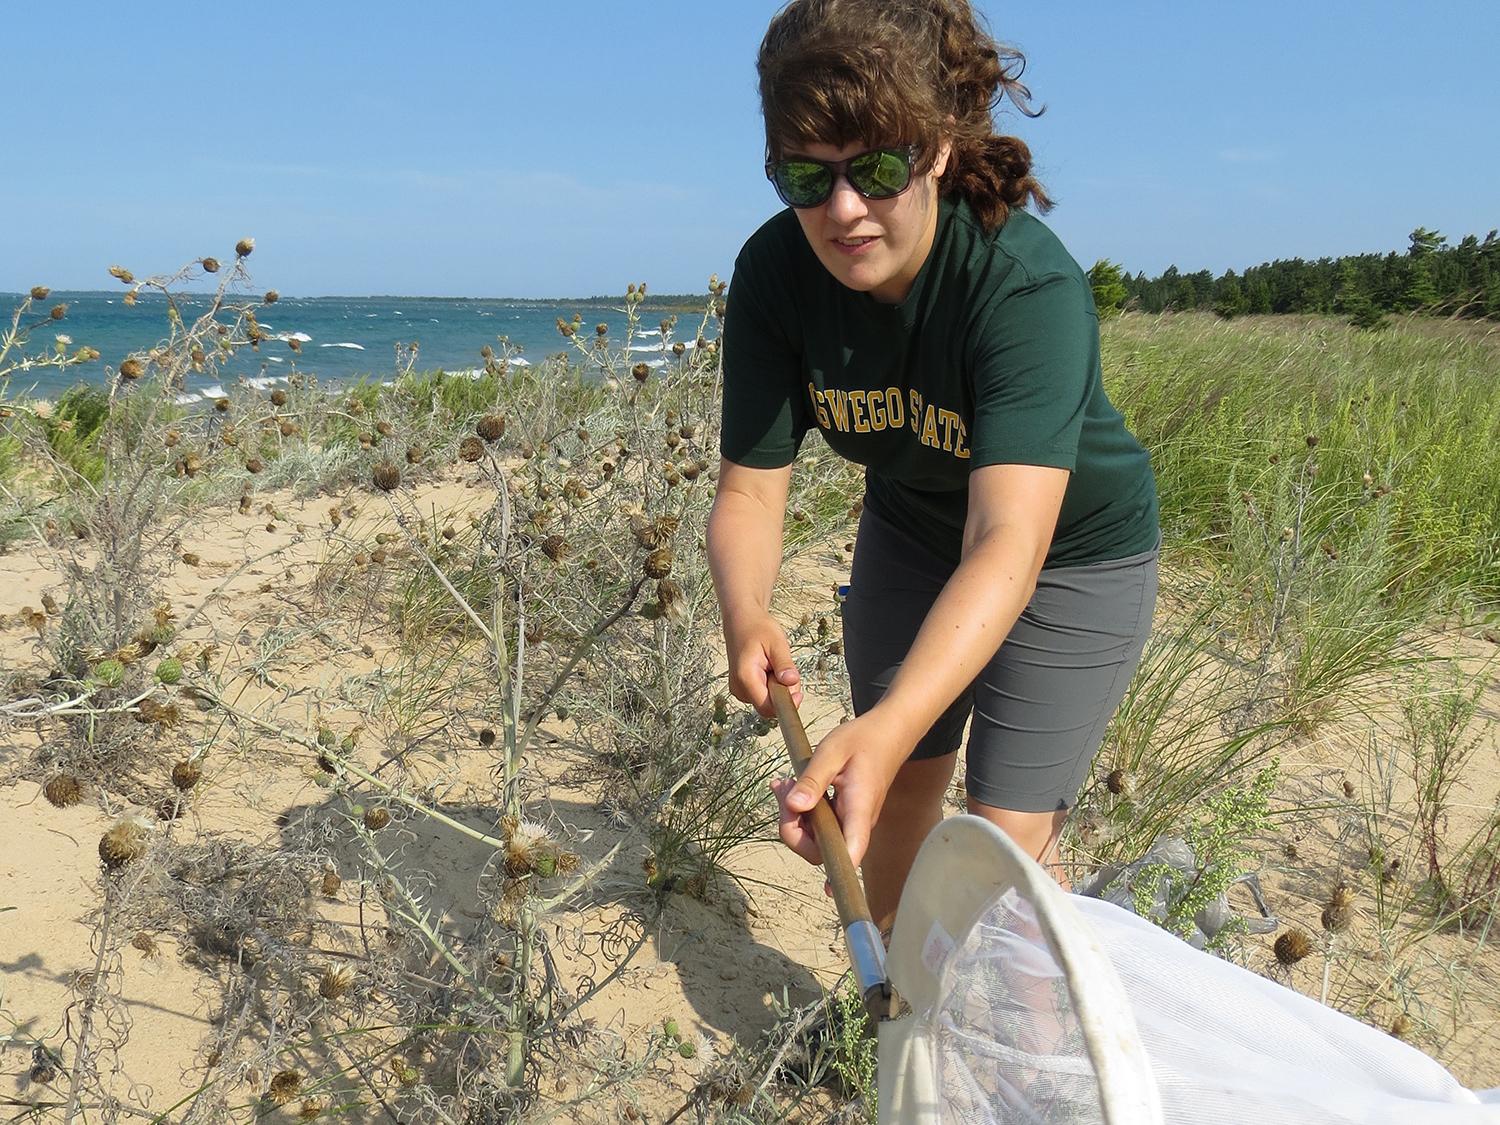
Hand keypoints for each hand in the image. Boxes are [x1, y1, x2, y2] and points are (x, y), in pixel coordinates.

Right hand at [723, 611, 800, 716]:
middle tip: (785, 670)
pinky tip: (769, 670)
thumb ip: (784, 664)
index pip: (768, 707)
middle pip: (769, 707)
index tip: (798, 691)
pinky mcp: (743, 689)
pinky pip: (763, 696)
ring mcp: (739, 690)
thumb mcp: (776, 642)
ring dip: (778, 689)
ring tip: (774, 666)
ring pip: (768, 702)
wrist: (741, 621)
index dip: (786, 704)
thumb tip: (792, 682)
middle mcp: (739, 688)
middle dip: (783, 693)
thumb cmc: (757, 628)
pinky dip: (771, 686)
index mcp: (745, 677)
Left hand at [772, 709, 908, 870]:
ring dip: (793, 816)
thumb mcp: (832, 751)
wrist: (889, 732)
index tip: (826, 887)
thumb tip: (793, 807)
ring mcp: (850, 821)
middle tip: (784, 792)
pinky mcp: (843, 815)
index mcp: (859, 809)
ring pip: (816, 837)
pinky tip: (792, 786)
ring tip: (785, 784)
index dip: (839, 873)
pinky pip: (818, 823)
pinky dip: (801, 809)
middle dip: (793, 829)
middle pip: (821, 850)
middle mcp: (856, 823)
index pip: (852, 850)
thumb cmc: (864, 739)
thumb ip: (813, 780)